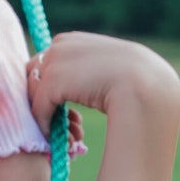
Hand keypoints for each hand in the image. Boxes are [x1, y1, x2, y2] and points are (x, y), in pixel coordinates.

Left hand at [27, 32, 179, 130]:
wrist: (145, 86)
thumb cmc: (138, 83)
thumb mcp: (110, 71)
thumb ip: (90, 73)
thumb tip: (80, 86)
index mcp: (72, 41)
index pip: (45, 64)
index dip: (49, 89)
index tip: (64, 113)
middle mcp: (59, 46)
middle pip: (33, 76)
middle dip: (42, 102)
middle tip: (62, 126)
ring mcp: (55, 61)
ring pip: (33, 93)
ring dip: (44, 117)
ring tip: (66, 135)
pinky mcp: (53, 81)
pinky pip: (38, 109)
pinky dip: (46, 126)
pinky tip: (62, 139)